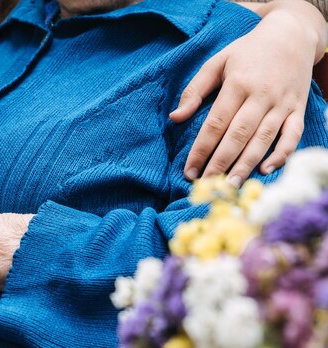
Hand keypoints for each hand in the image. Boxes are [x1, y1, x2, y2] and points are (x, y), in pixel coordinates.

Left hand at [171, 9, 315, 185]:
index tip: (189, 171)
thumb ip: (195, 90)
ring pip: (263, 140)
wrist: (291, 35)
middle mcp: (261, 96)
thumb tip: (175, 117)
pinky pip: (292, 135)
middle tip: (207, 185)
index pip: (215, 124)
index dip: (201, 150)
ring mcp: (282, 104)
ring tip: (231, 185)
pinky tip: (266, 170)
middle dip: (220, 163)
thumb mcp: (217, 62)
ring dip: (246, 164)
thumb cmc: (247, 52)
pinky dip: (282, 154)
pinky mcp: (298, 110)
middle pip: (238, 136)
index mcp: (238, 85)